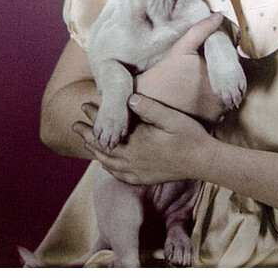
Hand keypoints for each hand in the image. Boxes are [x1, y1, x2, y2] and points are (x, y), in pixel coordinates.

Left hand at [72, 97, 211, 184]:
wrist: (203, 161)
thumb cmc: (189, 136)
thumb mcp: (171, 117)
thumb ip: (149, 108)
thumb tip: (128, 98)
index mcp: (138, 142)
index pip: (110, 128)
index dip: (96, 116)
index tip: (84, 106)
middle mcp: (133, 159)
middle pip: (103, 146)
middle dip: (88, 134)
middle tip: (75, 125)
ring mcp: (137, 171)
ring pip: (108, 162)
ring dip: (95, 151)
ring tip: (85, 142)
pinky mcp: (144, 178)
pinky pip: (119, 175)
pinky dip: (109, 168)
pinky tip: (106, 164)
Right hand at [134, 13, 229, 122]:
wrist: (148, 101)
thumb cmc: (164, 73)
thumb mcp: (181, 48)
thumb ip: (201, 30)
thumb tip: (219, 15)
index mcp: (219, 76)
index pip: (231, 64)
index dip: (223, 59)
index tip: (210, 57)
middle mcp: (223, 96)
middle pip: (231, 80)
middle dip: (223, 73)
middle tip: (203, 70)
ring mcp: (218, 111)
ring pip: (227, 94)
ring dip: (220, 88)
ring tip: (201, 83)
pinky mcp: (211, 122)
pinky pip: (219, 109)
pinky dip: (214, 102)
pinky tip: (199, 96)